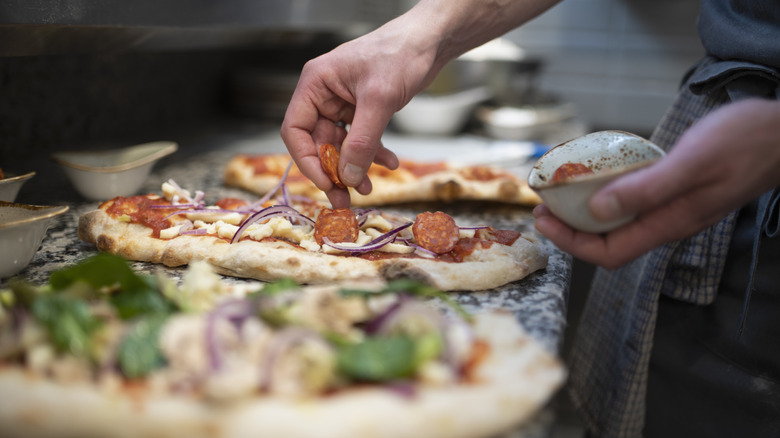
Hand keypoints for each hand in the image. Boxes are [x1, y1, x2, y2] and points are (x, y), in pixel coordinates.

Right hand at [280, 15, 439, 207]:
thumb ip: (361, 141)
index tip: (327, 183)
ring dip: (354, 167)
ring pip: (340, 145)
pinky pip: (360, 139)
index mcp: (315, 84)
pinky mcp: (362, 108)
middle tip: (344, 199)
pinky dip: (372, 153)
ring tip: (368, 188)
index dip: (308, 160)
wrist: (429, 42)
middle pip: (317, 142)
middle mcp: (324, 94)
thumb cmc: (400, 54)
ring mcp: (343, 102)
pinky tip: (389, 163)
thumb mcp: (379, 100)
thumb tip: (347, 176)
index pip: (296, 130)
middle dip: (333, 171)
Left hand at [534, 98, 779, 268]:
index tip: (544, 220)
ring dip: (586, 213)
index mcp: (669, 223)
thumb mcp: (691, 163)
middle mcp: (668, 222)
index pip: (609, 253)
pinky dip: (608, 196)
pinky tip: (598, 177)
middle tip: (543, 205)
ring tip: (561, 193)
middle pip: (609, 242)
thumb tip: (598, 212)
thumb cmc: (745, 143)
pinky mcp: (677, 192)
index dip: (571, 243)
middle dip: (571, 229)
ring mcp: (673, 208)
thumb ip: (646, 190)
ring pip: (620, 223)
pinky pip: (634, 203)